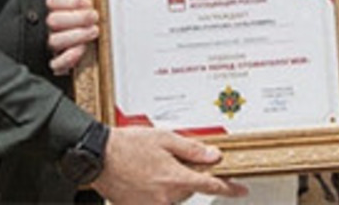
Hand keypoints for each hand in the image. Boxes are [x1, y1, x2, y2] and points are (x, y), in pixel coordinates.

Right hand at [46, 0, 98, 75]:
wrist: (88, 53)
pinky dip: (68, 58)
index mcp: (55, 10)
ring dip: (77, 35)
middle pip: (53, 20)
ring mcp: (51, 46)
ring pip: (54, 40)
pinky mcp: (56, 64)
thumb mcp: (87, 11)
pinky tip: (80, 49)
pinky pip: (55, 63)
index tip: (87, 3)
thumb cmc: (88, 27)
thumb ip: (86, 6)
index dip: (71, 1)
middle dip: (77, 18)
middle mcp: (49, 28)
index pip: (53, 1)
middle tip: (94, 17)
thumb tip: (90, 5)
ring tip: (94, 31)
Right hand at [92, 126, 247, 203]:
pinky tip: (144, 178)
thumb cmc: (127, 145)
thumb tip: (213, 156)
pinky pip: (156, 202)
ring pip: (173, 197)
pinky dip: (155, 192)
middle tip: (169, 161)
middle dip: (186, 176)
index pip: (211, 186)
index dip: (229, 189)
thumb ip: (192, 150)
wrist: (98, 156)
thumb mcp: (165, 139)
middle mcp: (166, 197)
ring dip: (170, 184)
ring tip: (151, 167)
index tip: (241, 190)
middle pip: (189, 190)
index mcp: (175, 178)